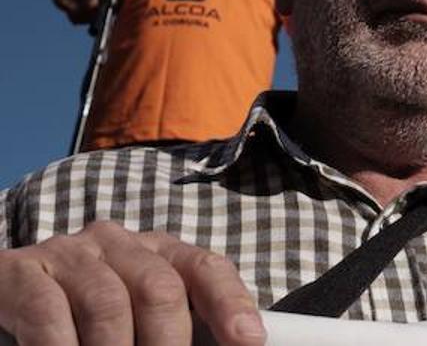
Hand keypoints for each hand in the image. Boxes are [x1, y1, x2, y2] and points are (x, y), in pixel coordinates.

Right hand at [0, 220, 263, 345]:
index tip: (249, 343)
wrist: (11, 292)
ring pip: (109, 304)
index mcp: (159, 251)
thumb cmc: (86, 315)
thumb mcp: (137, 317)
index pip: (207, 267)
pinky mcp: (24, 272)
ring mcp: (71, 254)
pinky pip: (49, 314)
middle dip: (170, 344)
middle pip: (160, 288)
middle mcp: (120, 243)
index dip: (232, 305)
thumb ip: (179, 328)